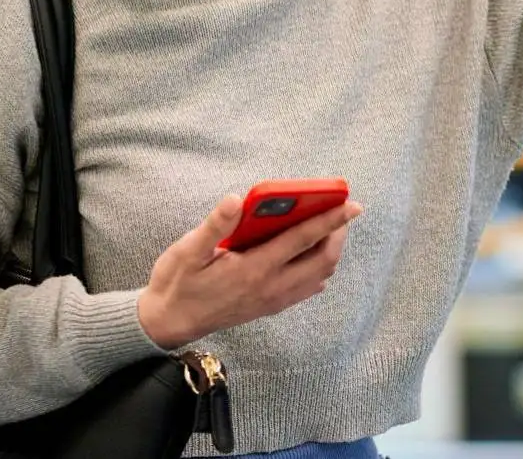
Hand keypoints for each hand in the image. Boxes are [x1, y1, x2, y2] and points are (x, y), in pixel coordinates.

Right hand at [136, 194, 363, 348]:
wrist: (170, 323)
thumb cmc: (178, 283)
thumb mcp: (188, 250)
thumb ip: (215, 225)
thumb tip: (237, 199)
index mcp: (254, 269)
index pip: (302, 239)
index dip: (330, 220)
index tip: (351, 205)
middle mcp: (270, 287)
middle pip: (322, 260)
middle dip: (338, 234)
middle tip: (341, 211)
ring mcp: (272, 300)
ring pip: (319, 276)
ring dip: (330, 251)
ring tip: (329, 228)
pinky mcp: (269, 307)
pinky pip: (306, 288)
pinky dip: (318, 269)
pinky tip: (310, 255)